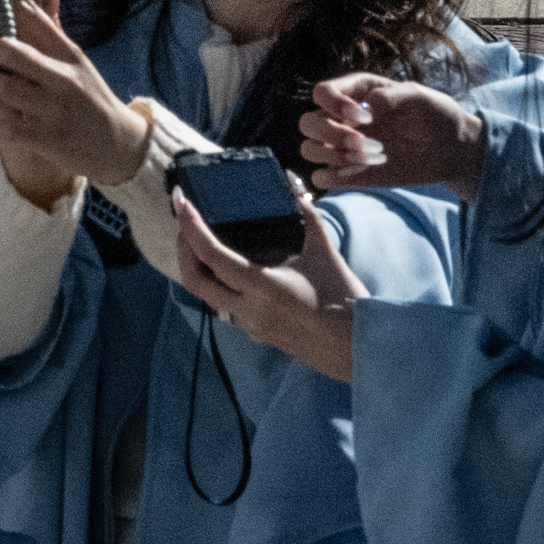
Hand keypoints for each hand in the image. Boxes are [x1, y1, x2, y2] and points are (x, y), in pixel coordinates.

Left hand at [0, 0, 149, 203]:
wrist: (121, 145)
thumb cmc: (92, 99)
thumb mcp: (78, 62)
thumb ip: (54, 31)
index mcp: (68, 55)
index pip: (34, 21)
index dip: (0, 9)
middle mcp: (62, 78)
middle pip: (11, 53)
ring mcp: (53, 108)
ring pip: (3, 89)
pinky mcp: (46, 138)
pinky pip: (4, 127)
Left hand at [172, 174, 364, 383]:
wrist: (361, 350)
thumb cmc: (346, 303)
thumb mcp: (326, 255)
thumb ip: (309, 220)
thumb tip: (297, 194)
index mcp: (264, 288)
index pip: (212, 256)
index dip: (191, 228)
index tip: (181, 202)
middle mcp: (250, 311)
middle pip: (195, 281)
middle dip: (183, 249)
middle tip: (186, 223)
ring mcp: (252, 327)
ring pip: (208, 297)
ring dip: (198, 268)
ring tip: (201, 242)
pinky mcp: (260, 336)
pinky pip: (226, 308)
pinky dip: (218, 285)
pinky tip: (228, 270)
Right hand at [300, 75, 484, 196]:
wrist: (451, 149)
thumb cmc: (435, 115)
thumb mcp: (419, 96)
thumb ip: (392, 96)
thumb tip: (367, 107)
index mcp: (355, 92)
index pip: (322, 92)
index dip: (335, 105)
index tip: (367, 118)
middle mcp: (342, 118)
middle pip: (307, 123)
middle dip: (331, 134)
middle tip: (366, 144)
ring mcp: (343, 147)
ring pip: (308, 149)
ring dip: (334, 156)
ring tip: (369, 159)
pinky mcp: (349, 173)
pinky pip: (320, 177)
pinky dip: (334, 177)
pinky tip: (362, 171)